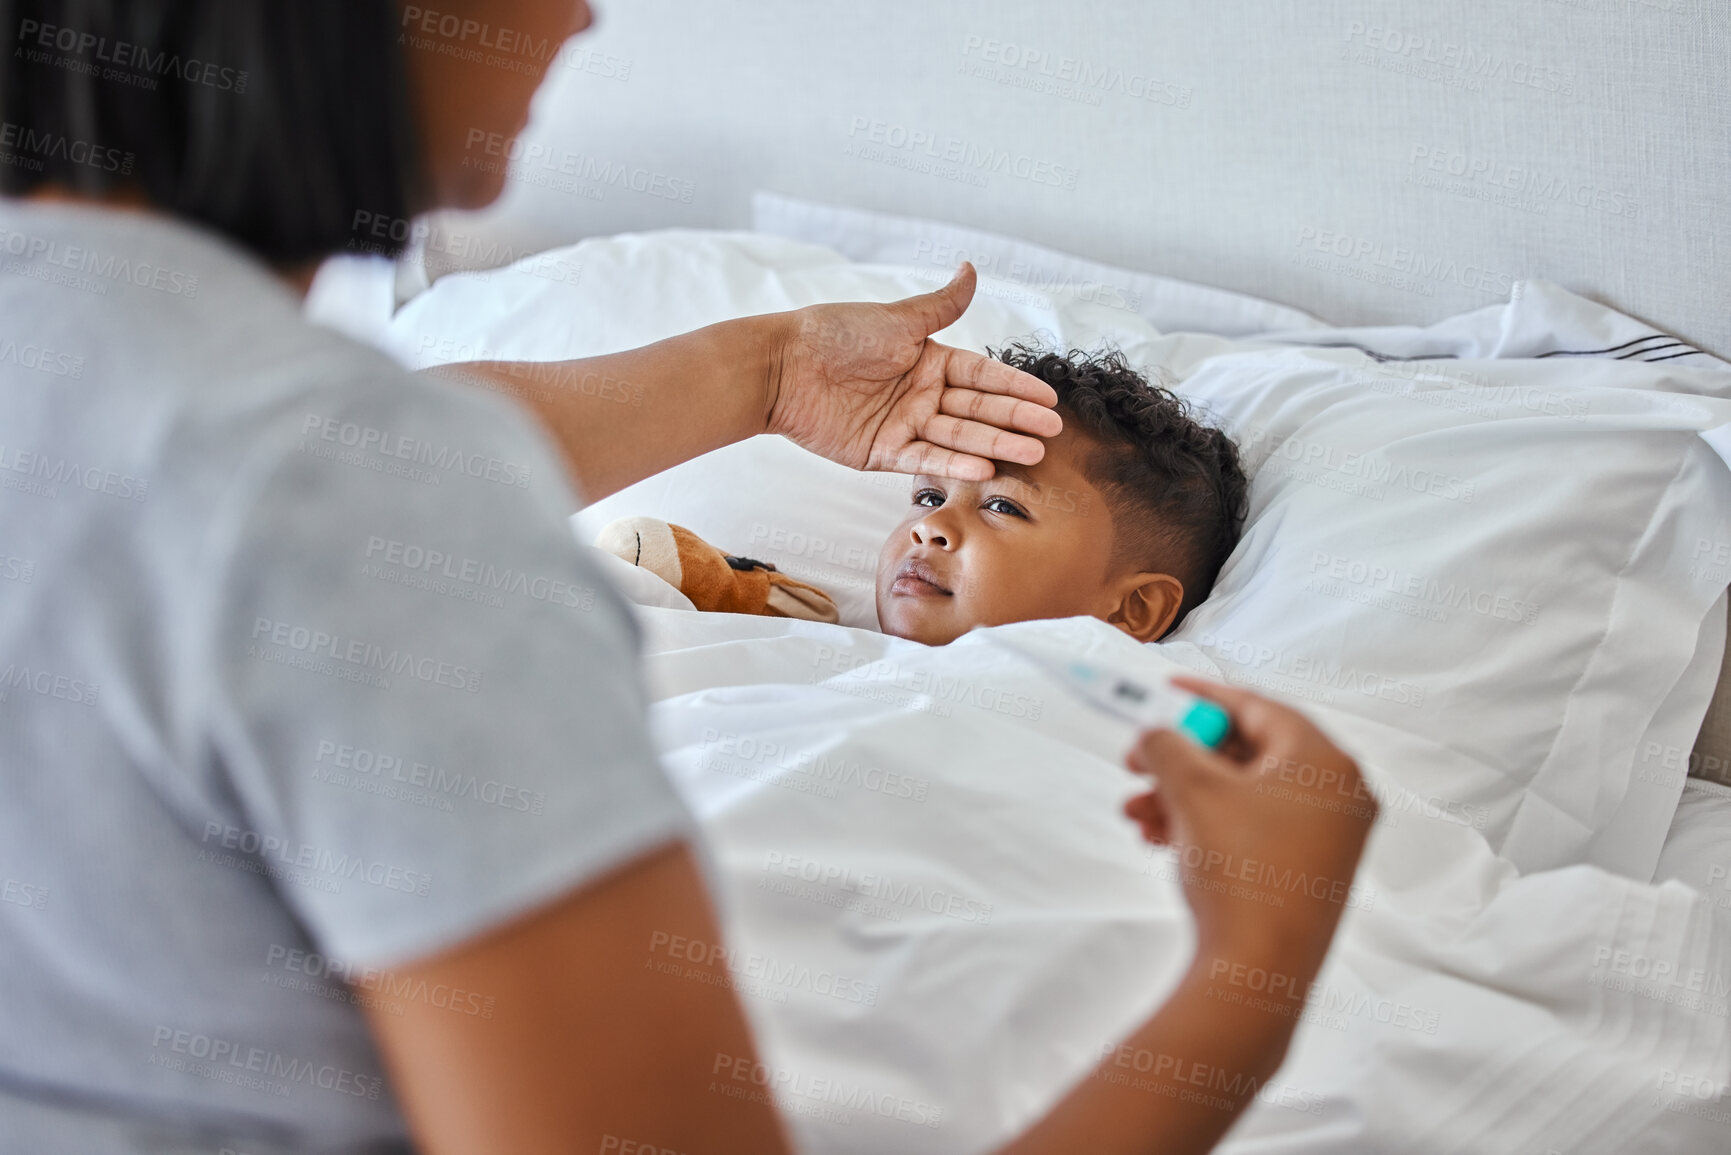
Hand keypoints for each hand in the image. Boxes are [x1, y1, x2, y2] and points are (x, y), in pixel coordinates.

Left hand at [766, 263, 1063, 479]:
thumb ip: (940, 306)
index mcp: (927, 358)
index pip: (982, 376)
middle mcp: (920, 393)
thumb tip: (972, 268)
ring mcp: (904, 425)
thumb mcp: (897, 318)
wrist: (782, 366)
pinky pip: (924, 460)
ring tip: (1032, 454)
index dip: (1015, 388)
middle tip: (1052, 433)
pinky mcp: (882, 452)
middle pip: (977, 411)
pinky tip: (986, 469)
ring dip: (996, 447)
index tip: (1049, 401)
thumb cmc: (836, 333)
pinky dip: (954, 466)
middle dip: (1016, 421)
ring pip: (958, 439)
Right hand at [1124, 677, 1377, 966]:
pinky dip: (1206, 826)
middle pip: (1247, 752)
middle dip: (1182, 757)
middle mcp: (1339, 796)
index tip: (1166, 691)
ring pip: (1241, 795)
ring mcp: (1327, 839)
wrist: (1259, 970)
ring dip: (1182, 796)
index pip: (1259, 707)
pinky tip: (1161, 839)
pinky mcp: (1307, 873)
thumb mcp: (1194, 790)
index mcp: (1328, 763)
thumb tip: (1159, 735)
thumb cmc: (1244, 875)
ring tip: (1137, 813)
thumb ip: (1169, 744)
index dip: (1204, 697)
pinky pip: (1251, 829)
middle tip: (1139, 761)